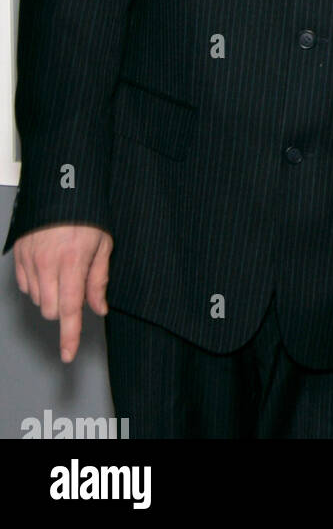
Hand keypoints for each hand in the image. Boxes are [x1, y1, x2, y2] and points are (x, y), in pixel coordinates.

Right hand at [13, 224, 112, 362]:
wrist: (63, 188)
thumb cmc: (87, 213)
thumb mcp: (104, 244)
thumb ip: (99, 279)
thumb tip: (99, 308)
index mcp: (72, 262)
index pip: (70, 310)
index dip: (69, 336)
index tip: (68, 354)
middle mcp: (47, 264)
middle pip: (52, 310)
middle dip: (65, 308)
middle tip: (77, 286)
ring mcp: (30, 260)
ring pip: (38, 299)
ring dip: (52, 295)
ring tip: (64, 270)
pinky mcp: (19, 256)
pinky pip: (25, 286)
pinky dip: (37, 284)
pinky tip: (48, 267)